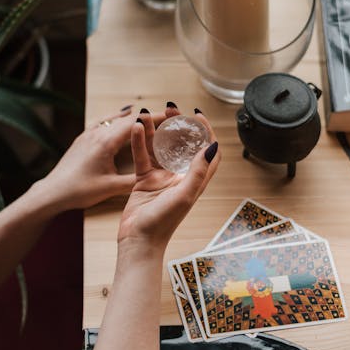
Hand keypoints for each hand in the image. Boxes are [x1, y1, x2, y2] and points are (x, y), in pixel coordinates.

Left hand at [35, 106, 165, 211]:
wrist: (52, 192)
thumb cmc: (79, 190)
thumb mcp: (110, 188)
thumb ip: (133, 181)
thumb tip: (156, 179)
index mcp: (106, 143)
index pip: (134, 125)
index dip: (154, 119)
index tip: (170, 116)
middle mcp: (97, 133)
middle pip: (126, 119)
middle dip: (147, 117)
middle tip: (165, 116)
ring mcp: (88, 134)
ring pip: (114, 118)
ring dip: (131, 117)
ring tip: (147, 115)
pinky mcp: (83, 138)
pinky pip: (103, 121)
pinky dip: (115, 117)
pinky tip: (120, 115)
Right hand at [118, 105, 219, 251]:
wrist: (138, 240)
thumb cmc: (162, 223)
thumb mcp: (184, 195)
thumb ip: (197, 171)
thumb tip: (212, 147)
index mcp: (195, 180)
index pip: (208, 152)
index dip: (207, 132)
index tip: (198, 116)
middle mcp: (180, 176)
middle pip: (183, 145)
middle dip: (179, 126)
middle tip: (172, 109)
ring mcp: (162, 177)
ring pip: (161, 147)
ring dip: (157, 130)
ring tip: (151, 113)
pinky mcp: (145, 179)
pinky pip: (142, 156)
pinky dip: (139, 142)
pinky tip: (137, 128)